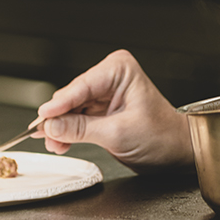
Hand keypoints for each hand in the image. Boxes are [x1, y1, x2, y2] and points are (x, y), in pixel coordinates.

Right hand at [32, 49, 193, 173]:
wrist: (178, 150)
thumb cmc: (162, 136)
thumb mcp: (118, 134)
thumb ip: (81, 129)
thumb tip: (51, 125)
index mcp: (119, 69)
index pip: (81, 86)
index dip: (59, 104)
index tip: (42, 117)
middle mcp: (111, 75)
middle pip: (73, 96)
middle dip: (59, 118)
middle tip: (45, 136)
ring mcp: (105, 91)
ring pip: (72, 108)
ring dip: (61, 127)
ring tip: (53, 143)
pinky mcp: (102, 107)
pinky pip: (79, 117)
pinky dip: (69, 130)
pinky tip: (60, 141)